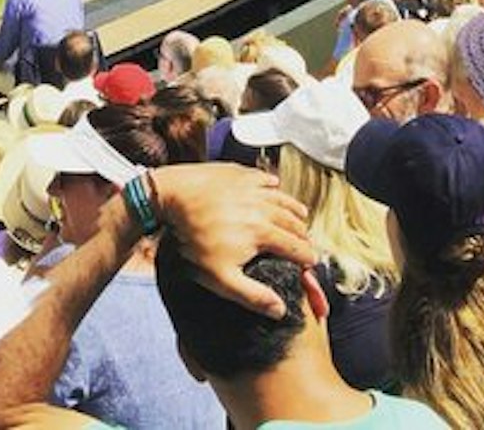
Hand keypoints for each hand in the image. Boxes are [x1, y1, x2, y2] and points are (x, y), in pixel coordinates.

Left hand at [141, 164, 313, 316]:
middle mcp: (264, 207)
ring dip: (294, 210)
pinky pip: (265, 178)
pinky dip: (273, 186)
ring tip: (301, 216)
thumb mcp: (220, 277)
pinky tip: (274, 187)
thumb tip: (279, 310)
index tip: (310, 265)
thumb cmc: (193, 238)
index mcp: (264, 232)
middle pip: (295, 223)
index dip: (307, 259)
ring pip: (284, 198)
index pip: (298, 248)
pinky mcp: (240, 173)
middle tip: (305, 244)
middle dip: (303, 235)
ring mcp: (253, 187)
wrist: (173, 196)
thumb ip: (252, 295)